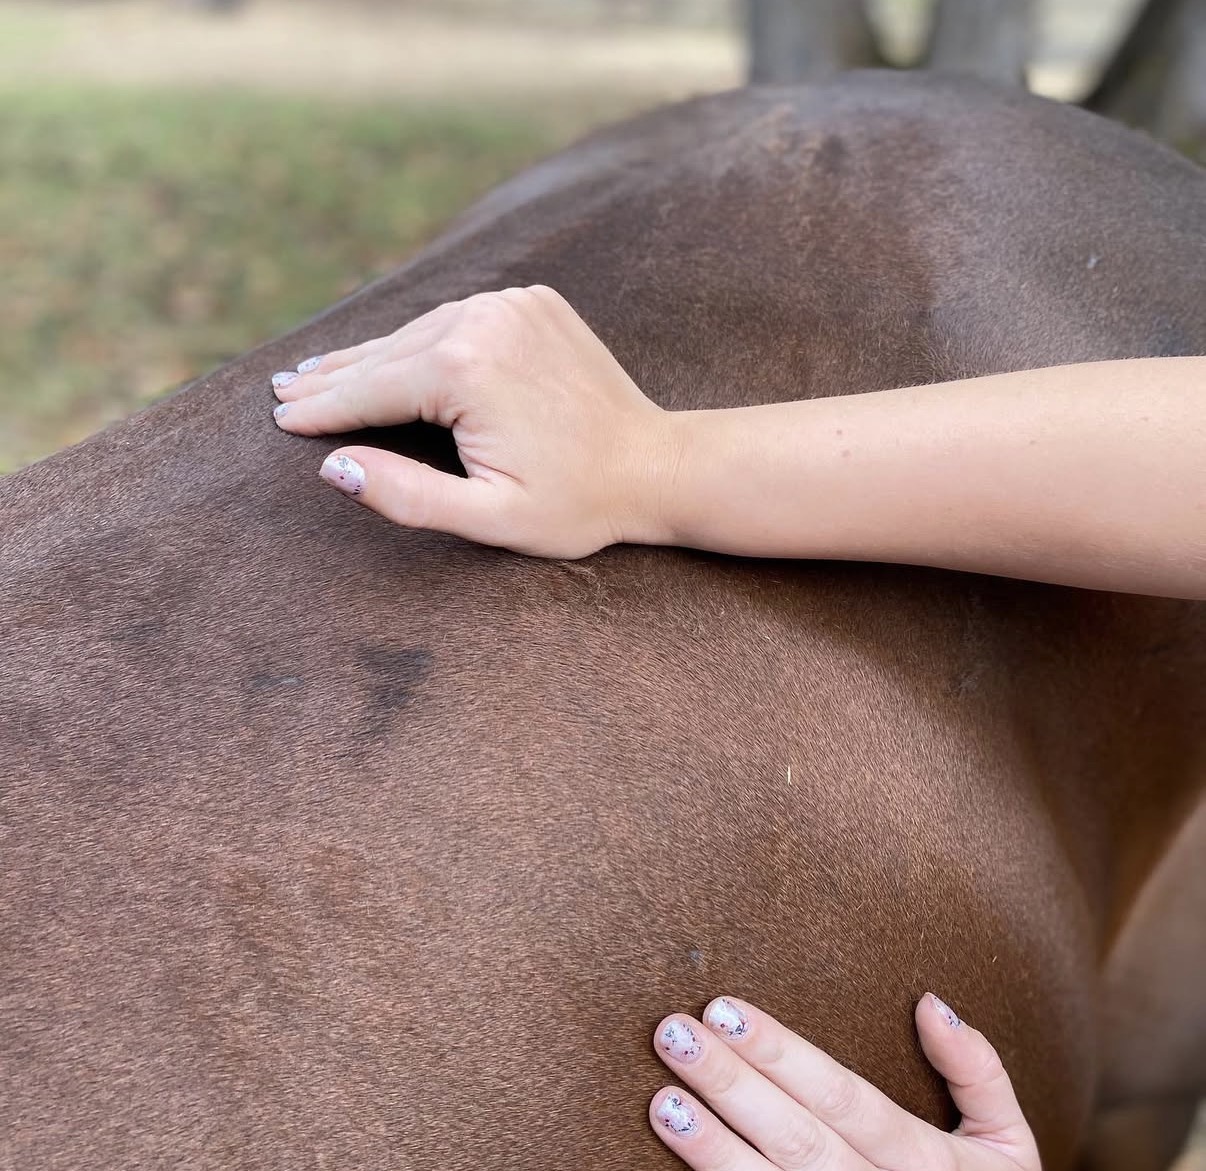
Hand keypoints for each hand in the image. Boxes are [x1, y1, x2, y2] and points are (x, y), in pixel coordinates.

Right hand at [271, 286, 671, 557]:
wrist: (658, 465)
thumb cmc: (578, 503)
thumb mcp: (491, 518)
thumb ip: (407, 496)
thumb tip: (334, 464)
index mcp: (466, 368)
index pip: (371, 390)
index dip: (322, 409)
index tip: (277, 419)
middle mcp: (483, 318)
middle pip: (388, 354)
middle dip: (334, 378)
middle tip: (281, 390)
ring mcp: (511, 303)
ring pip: (419, 332)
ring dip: (373, 356)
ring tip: (321, 372)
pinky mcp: (532, 301)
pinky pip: (457, 319)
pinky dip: (420, 340)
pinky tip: (394, 353)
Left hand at [650, 993, 1040, 1170]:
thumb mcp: (1006, 1146)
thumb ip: (977, 1072)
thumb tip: (931, 1002)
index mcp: (925, 1161)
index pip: (844, 1098)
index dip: (783, 1055)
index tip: (725, 1009)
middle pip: (797, 1138)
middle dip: (732, 1084)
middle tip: (673, 1034)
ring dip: (713, 1148)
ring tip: (662, 1103)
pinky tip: (677, 1165)